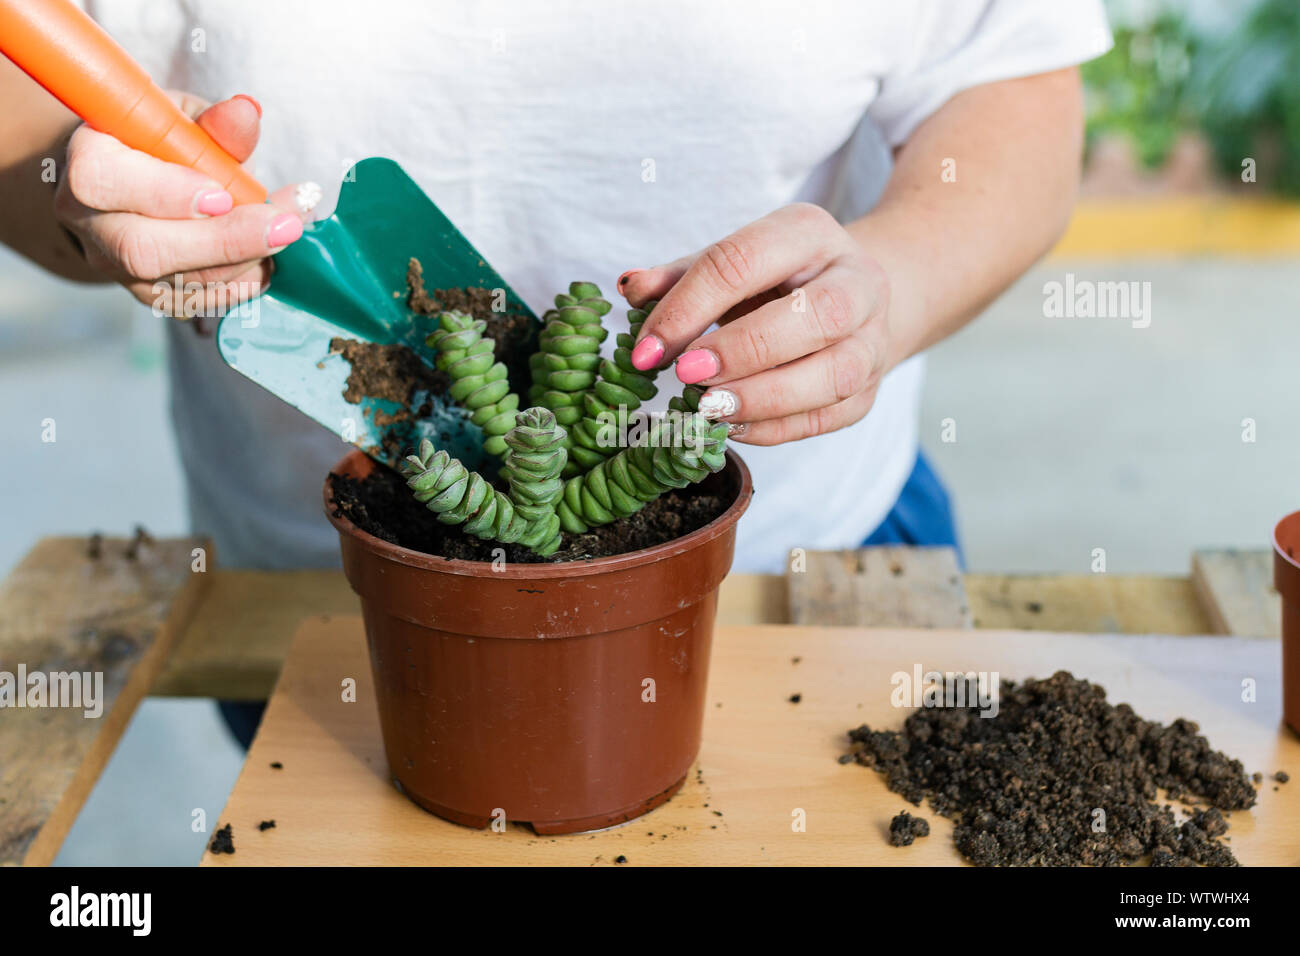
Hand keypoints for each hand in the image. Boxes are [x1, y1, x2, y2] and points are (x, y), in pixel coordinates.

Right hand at [53, 92, 315, 328]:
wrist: (136, 182)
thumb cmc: (157, 143)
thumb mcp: (183, 121)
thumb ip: (215, 125)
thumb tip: (245, 113)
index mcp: (87, 164)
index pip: (104, 182)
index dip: (165, 193)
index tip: (223, 195)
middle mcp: (91, 224)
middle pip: (144, 249)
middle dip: (224, 241)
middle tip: (284, 226)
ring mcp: (118, 267)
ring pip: (178, 283)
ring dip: (246, 260)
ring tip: (290, 230)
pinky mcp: (150, 294)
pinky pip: (200, 302)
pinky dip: (244, 281)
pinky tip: (271, 256)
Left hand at [618, 203, 890, 444]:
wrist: (850, 301)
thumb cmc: (774, 281)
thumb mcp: (727, 262)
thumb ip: (680, 277)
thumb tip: (631, 289)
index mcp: (809, 233)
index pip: (745, 262)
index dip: (689, 308)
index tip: (647, 350)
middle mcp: (856, 282)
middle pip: (815, 315)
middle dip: (743, 349)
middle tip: (685, 375)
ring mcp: (871, 340)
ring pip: (832, 374)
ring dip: (763, 398)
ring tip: (707, 410)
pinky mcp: (868, 391)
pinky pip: (826, 418)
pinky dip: (773, 429)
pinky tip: (730, 427)